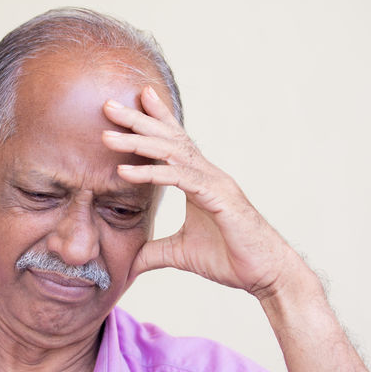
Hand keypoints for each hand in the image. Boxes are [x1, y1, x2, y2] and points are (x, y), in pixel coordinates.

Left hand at [102, 86, 303, 299]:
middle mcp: (206, 174)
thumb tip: (131, 264)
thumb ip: (153, 254)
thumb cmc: (229, 258)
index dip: (156, 119)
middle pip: (167, 138)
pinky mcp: (218, 197)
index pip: (174, 143)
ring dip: (136, 141)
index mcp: (199, 180)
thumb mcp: (180, 254)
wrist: (263, 273)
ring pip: (170, 153)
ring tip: (107, 136)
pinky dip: (150, 173)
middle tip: (108, 105)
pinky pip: (179, 179)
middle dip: (137, 120)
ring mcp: (213, 182)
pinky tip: (124, 170)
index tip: (137, 98)